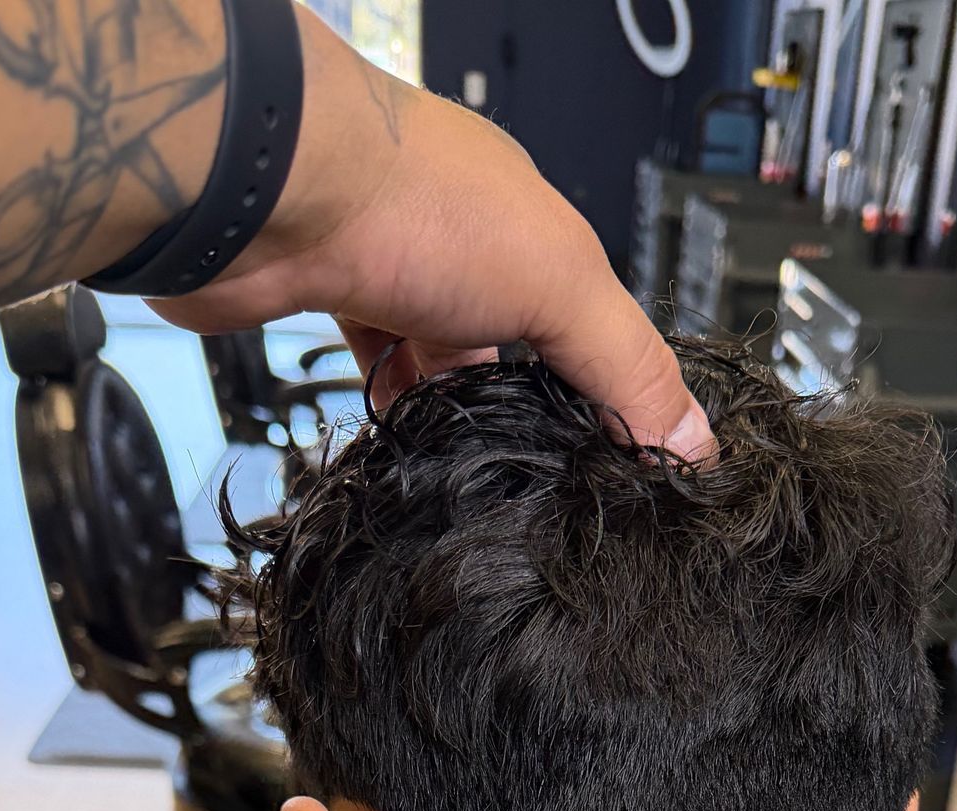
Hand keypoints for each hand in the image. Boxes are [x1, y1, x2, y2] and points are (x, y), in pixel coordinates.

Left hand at [151, 11, 711, 457]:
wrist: (266, 191)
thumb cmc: (406, 198)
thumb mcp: (559, 287)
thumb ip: (626, 365)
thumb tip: (691, 439)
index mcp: (532, 224)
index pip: (589, 320)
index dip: (605, 387)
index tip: (618, 459)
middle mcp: (465, 242)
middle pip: (516, 347)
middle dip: (526, 408)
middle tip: (541, 474)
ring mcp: (397, 271)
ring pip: (445, 364)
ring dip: (456, 412)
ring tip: (473, 466)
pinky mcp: (334, 302)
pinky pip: (379, 369)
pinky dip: (395, 405)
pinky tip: (404, 439)